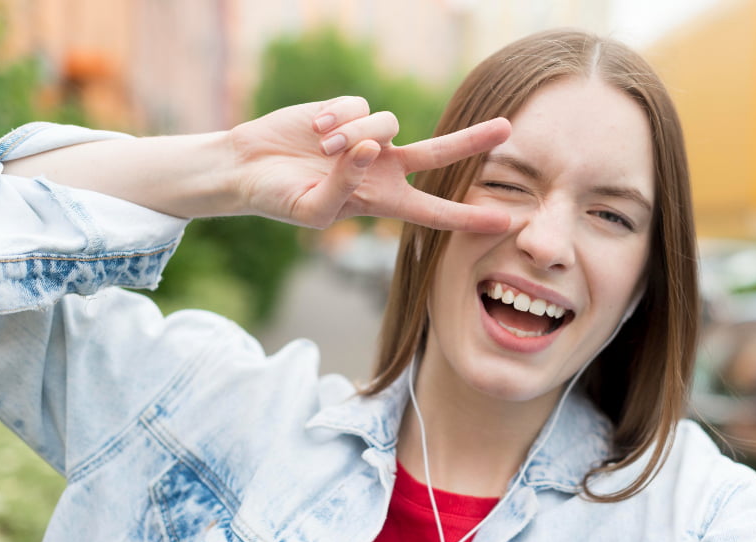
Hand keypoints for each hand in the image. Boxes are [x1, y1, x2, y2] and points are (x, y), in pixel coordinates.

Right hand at [229, 97, 510, 231]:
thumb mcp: (311, 208)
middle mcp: (384, 168)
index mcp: (383, 201)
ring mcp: (368, 137)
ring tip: (322, 146)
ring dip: (355, 134)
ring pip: (387, 124)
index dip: (468, 216)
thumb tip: (371, 148)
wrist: (247, 168)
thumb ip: (344, 186)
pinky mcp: (348, 111)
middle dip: (472, 141)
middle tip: (508, 129)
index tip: (504, 221)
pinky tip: (314, 129)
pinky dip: (337, 117)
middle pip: (440, 153)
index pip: (434, 211)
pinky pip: (360, 106)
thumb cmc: (279, 199)